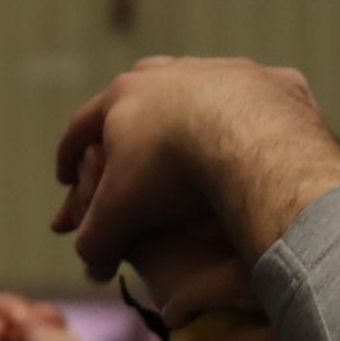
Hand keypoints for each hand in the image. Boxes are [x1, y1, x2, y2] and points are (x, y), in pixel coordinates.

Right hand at [53, 56, 339, 278]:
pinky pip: (257, 100)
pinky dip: (251, 120)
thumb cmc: (170, 173)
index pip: (81, 126)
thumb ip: (96, 241)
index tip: (65, 177)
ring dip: (193, 115)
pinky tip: (256, 144)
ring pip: (201, 91)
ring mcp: (225, 70)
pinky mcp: (274, 81)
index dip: (69, 155)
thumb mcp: (119, 214)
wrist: (253, 143)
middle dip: (130, 121)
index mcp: (122, 96)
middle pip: (139, 94)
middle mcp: (169, 73)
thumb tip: (95, 270)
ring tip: (196, 144)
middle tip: (129, 149)